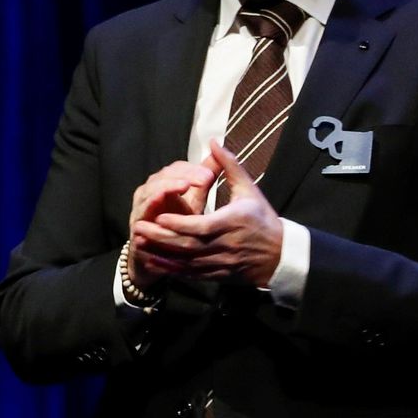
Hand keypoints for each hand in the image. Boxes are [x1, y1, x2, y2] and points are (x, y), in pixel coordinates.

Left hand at [133, 140, 282, 286]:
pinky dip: (170, 269)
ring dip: (160, 254)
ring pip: (185, 262)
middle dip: (161, 237)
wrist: (279, 255)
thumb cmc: (262, 219)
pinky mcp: (217, 275)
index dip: (179, 223)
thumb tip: (214, 142)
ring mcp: (220, 263)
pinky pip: (190, 274)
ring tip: (139, 243)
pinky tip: (153, 262)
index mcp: (232, 223)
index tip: (159, 215)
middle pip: (188, 245)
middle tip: (138, 227)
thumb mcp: (249, 190)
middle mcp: (225, 245)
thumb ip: (229, 166)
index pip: (201, 226)